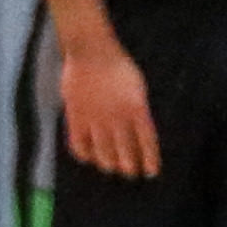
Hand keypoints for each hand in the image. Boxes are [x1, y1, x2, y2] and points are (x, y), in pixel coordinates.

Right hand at [61, 38, 159, 179]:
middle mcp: (117, 117)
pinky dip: (84, 154)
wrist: (93, 52)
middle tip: (130, 173)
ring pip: (102, 152)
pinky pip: (79, 143)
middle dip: (129, 167)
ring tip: (111, 168)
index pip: (147, 142)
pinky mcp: (76, 116)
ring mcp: (95, 118)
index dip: (149, 159)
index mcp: (137, 109)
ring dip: (108, 164)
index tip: (151, 172)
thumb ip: (138, 111)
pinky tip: (88, 158)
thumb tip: (139, 134)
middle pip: (125, 152)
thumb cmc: (120, 67)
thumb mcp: (138, 89)